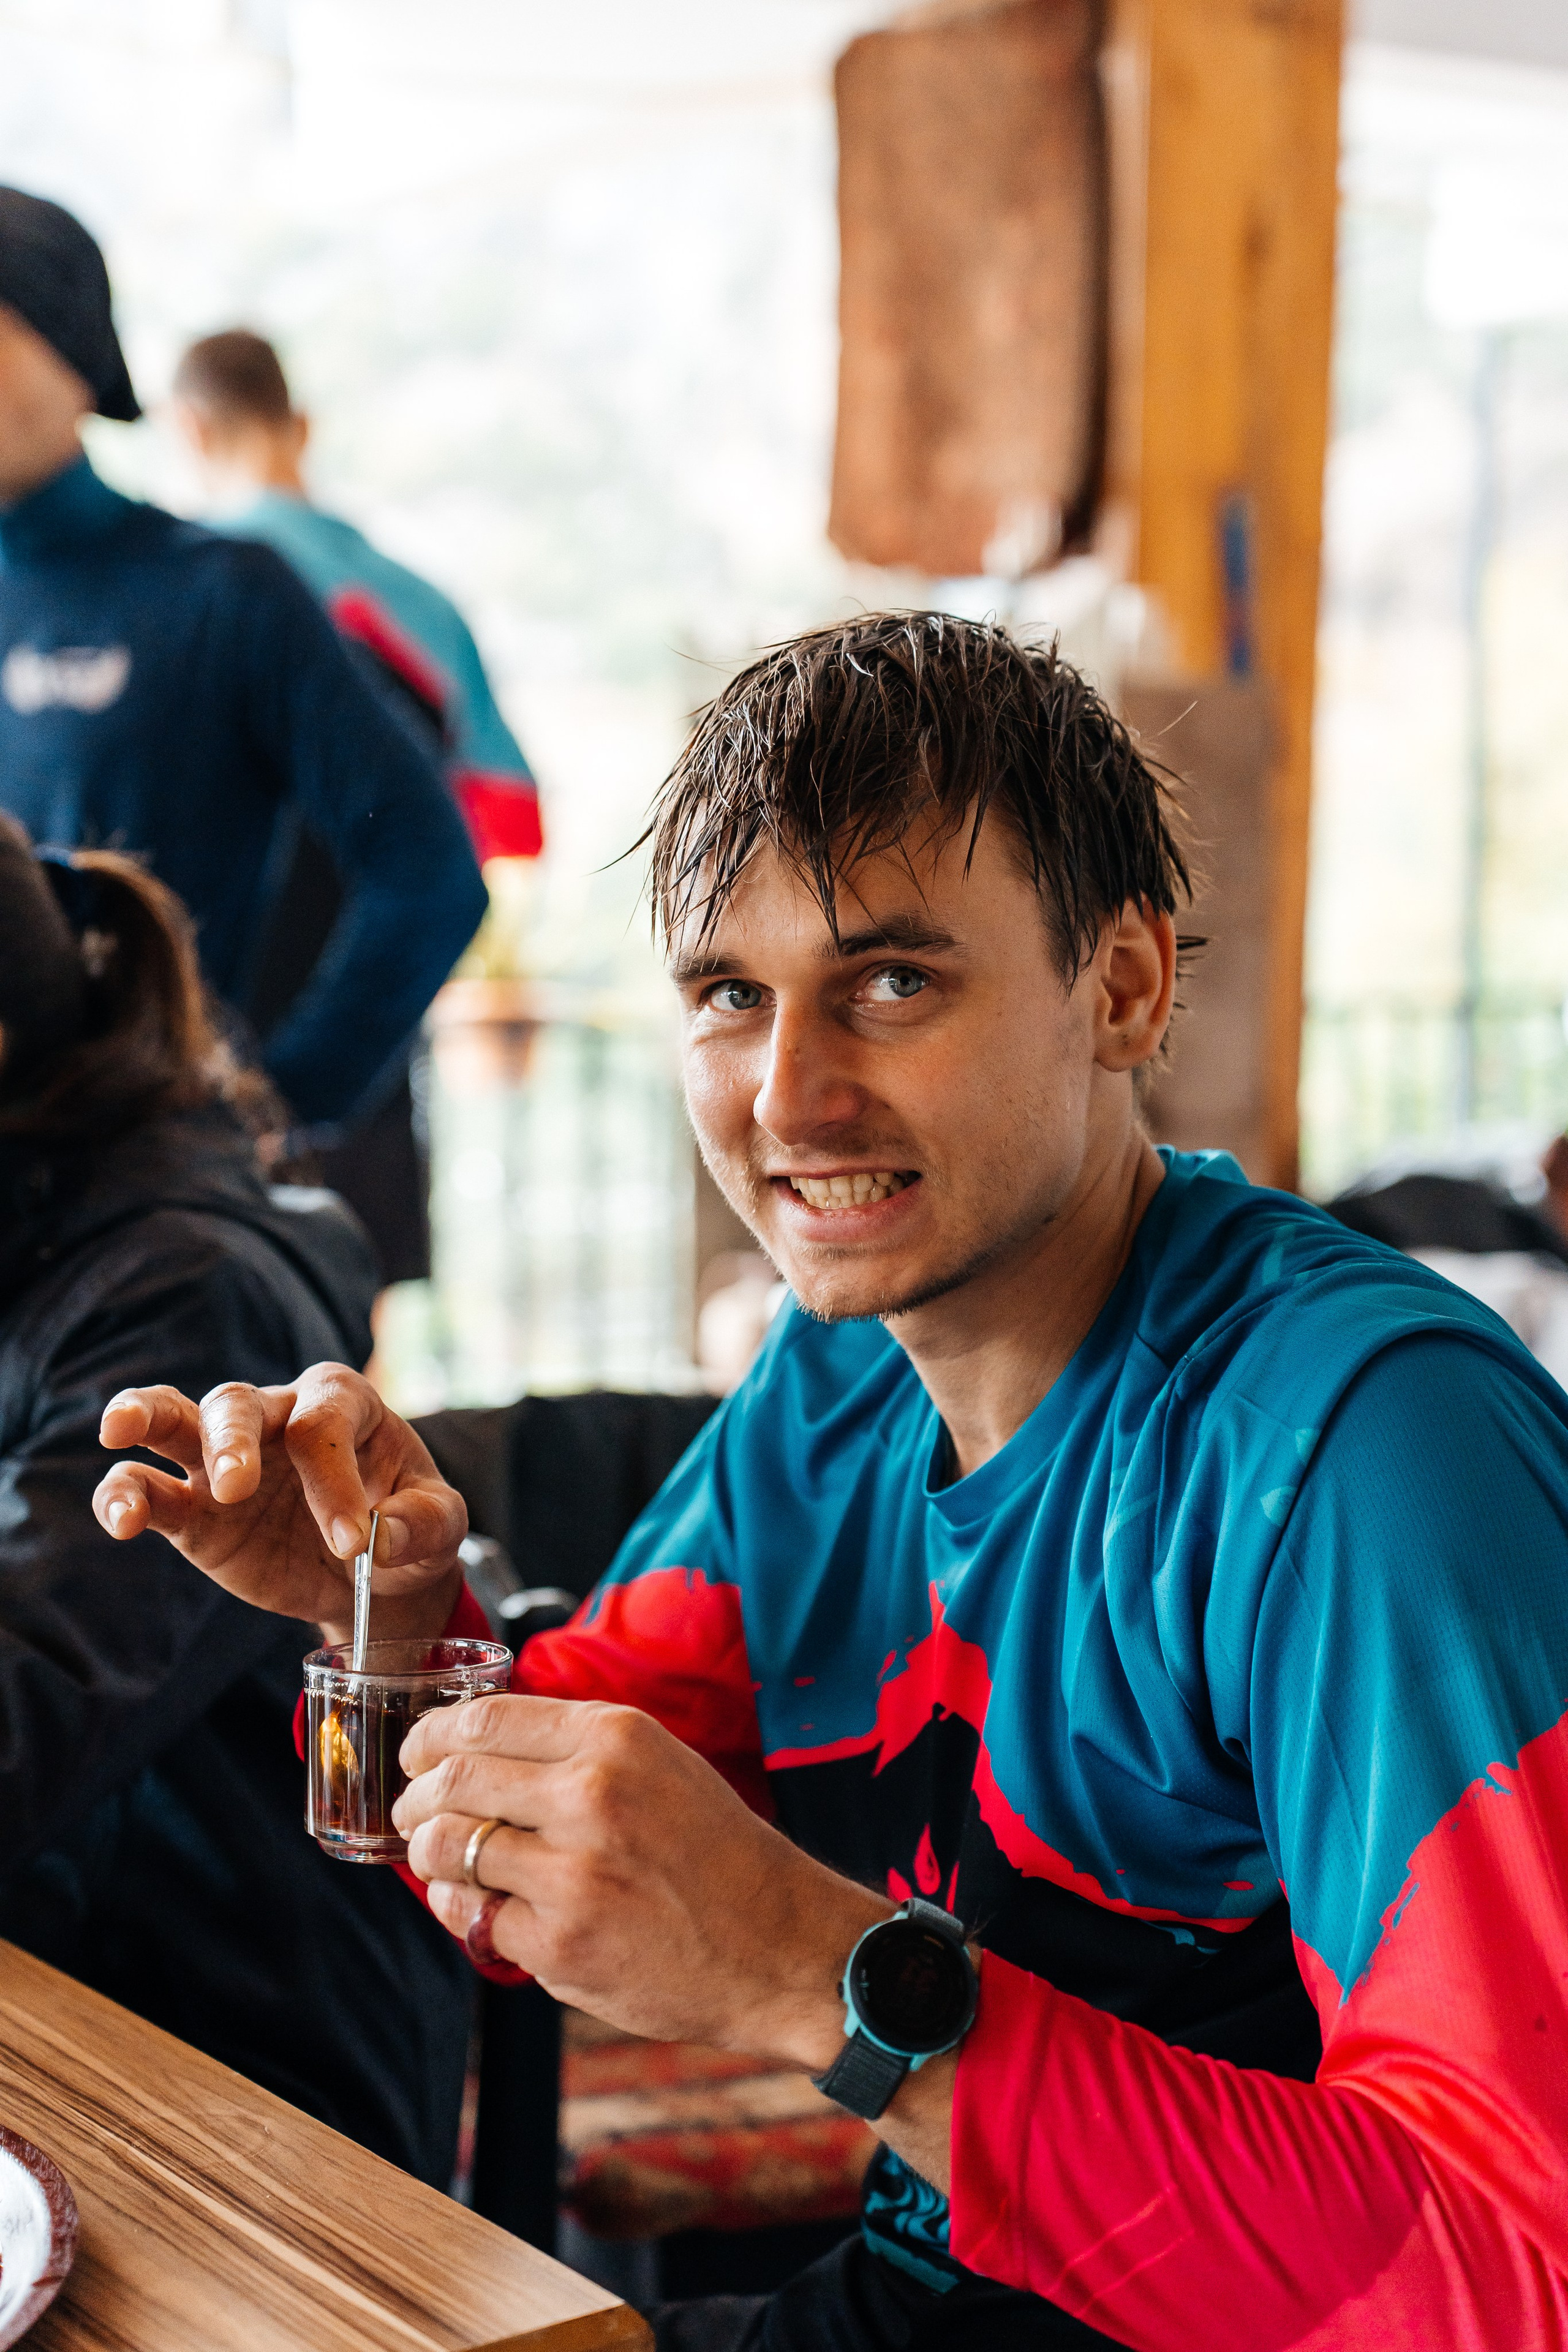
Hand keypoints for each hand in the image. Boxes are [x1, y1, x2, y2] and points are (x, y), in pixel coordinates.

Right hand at [93, 1364, 465, 1643]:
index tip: (352, 1543)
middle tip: (237, 1486)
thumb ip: (424, 1524)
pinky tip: (123, 1520)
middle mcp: (276, 1415)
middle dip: (233, 1440)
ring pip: (174, 1418)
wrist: (376, 1575)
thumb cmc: (410, 1528)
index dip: (333, 1481)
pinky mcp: (193, 1509)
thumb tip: (383, 1539)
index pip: (322, 1424)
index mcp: (342, 1403)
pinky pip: (146, 1489)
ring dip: (144, 1418)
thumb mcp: (440, 1525)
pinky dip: (125, 1496)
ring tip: (119, 1434)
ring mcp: (224, 1460)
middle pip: (237, 1402)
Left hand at [392, 1693, 888, 2066]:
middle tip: (412, 1810)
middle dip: (416, 1797)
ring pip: (450, 1847)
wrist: (780, 1946)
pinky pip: (476, 1917)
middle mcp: (592, 1794)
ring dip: (429, 1854)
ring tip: (436, 1859)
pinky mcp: (563, 1945)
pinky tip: (478, 1907)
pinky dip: (463, 1910)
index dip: (432, 1737)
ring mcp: (574, 1873)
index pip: (484, 1719)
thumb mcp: (661, 1765)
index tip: (417, 1752)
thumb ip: (578, 1749)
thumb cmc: (716, 1853)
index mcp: (616, 1737)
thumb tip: (480, 1744)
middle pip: (454, 1778)